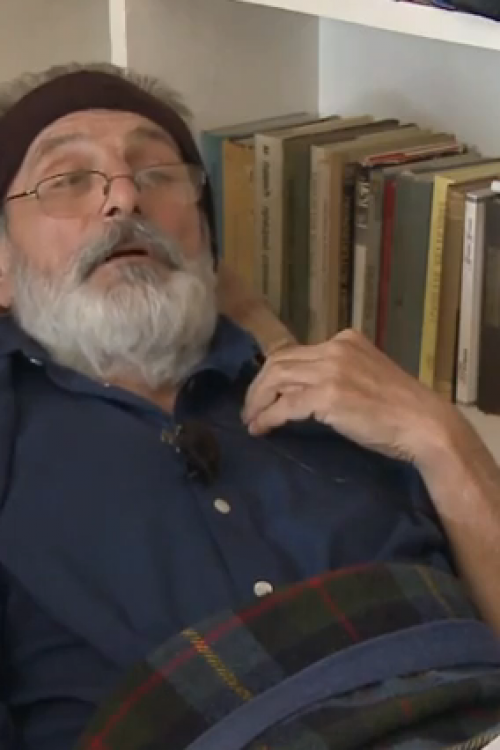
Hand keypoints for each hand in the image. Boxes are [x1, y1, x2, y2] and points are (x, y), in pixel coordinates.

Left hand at [242, 329, 454, 464]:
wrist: (424, 424)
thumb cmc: (400, 409)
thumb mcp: (367, 376)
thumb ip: (339, 373)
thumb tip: (305, 391)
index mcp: (345, 340)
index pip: (295, 351)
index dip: (273, 373)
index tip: (264, 392)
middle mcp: (335, 348)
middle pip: (279, 360)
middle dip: (258, 386)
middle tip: (249, 409)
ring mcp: (331, 370)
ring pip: (276, 378)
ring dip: (258, 400)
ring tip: (251, 420)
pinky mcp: (328, 396)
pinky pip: (285, 405)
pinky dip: (268, 417)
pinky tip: (262, 428)